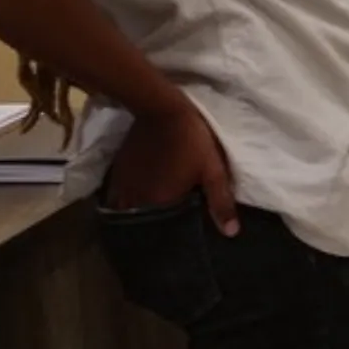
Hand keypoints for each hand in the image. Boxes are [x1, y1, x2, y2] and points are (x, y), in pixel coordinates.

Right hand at [105, 101, 238, 235]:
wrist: (161, 108)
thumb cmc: (191, 141)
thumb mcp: (212, 170)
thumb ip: (220, 202)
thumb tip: (231, 233)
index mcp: (158, 203)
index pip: (161, 232)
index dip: (170, 236)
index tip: (178, 239)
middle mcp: (134, 199)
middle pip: (142, 222)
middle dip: (152, 227)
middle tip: (165, 228)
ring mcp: (122, 184)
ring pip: (127, 209)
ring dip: (137, 214)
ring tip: (150, 214)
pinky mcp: (117, 170)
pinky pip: (117, 194)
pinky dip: (126, 199)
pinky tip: (137, 196)